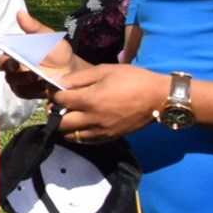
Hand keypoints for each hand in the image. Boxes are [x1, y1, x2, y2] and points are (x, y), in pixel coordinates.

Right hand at [0, 10, 81, 101]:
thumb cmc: (57, 51)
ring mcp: (16, 80)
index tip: (17, 63)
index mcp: (12, 52)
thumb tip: (20, 13)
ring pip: (14, 84)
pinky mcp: (24, 92)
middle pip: (5, 73)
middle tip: (34, 74)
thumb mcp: (48, 37)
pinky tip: (45, 88)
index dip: (4, 62)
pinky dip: (33, 91)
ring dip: (28, 83)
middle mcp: (10, 67)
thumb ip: (34, 27)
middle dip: (18, 74)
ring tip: (43, 81)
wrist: (71, 70)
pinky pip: (22, 93)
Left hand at [53, 63, 167, 143]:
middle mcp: (92, 118)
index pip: (59, 100)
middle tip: (60, 105)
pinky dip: (77, 134)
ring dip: (65, 126)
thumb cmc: (132, 80)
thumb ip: (79, 77)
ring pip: (70, 135)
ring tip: (70, 115)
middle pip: (60, 122)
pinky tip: (81, 124)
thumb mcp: (105, 71)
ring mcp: (100, 131)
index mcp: (90, 100)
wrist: (158, 98)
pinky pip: (84, 141)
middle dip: (55, 112)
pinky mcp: (109, 137)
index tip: (56, 90)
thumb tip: (60, 82)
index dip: (54, 94)